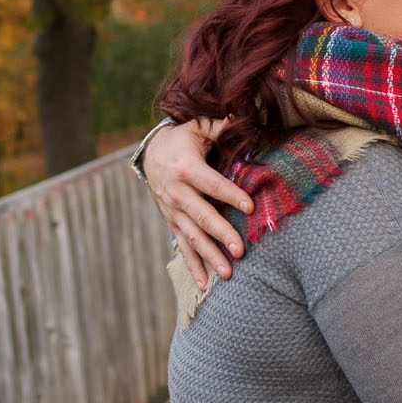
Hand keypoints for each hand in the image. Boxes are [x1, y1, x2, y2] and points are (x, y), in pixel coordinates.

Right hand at [144, 117, 250, 287]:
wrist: (151, 153)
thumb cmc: (182, 139)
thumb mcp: (196, 126)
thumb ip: (218, 125)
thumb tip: (240, 117)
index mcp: (185, 168)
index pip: (211, 184)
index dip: (231, 195)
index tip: (250, 208)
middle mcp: (176, 193)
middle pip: (201, 216)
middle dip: (220, 234)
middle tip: (240, 250)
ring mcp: (172, 211)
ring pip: (192, 237)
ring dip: (209, 256)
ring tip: (228, 274)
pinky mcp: (172, 222)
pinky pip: (183, 247)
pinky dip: (192, 266)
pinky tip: (205, 285)